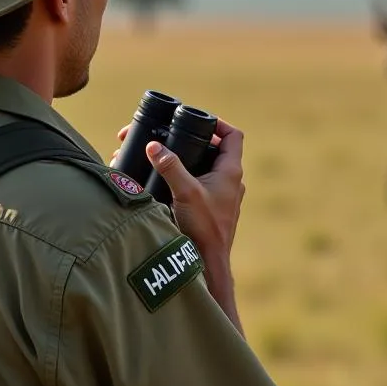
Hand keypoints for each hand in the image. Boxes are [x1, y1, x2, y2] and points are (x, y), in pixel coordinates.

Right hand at [117, 118, 245, 326]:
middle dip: (191, 141)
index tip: (195, 121)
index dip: (217, 123)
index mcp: (230, 171)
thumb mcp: (185, 193)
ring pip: (206, 169)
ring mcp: (223, 196)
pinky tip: (165, 182)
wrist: (209, 264)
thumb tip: (154, 146)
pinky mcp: (213, 209)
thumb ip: (170, 167)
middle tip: (169, 137)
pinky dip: (186, 178)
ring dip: (186, 161)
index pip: (232, 136)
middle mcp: (231, 181)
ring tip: (161, 157)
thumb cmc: (205, 229)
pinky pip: (201, 185)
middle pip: (214, 150)